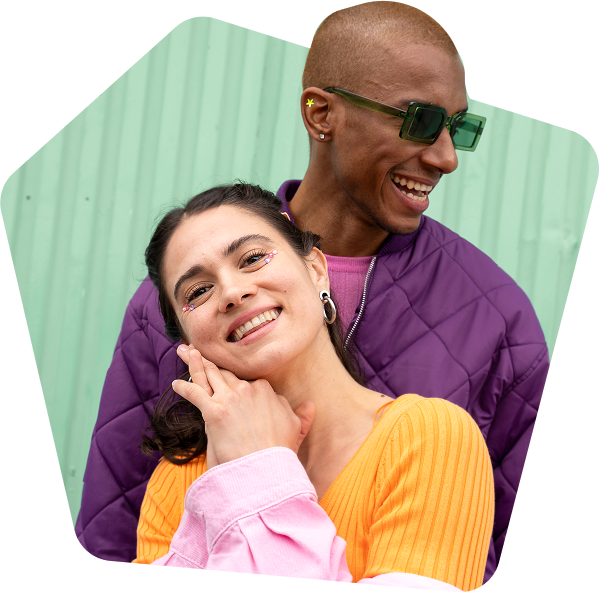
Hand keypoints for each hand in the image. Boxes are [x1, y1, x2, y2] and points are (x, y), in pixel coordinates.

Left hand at [173, 345, 314, 468]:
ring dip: (193, 362)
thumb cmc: (280, 452)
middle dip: (208, 360)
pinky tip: (175, 384)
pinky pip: (195, 393)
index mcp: (265, 390)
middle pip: (224, 372)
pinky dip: (183, 387)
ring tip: (184, 352)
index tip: (225, 374)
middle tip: (192, 348)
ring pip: (209, 375)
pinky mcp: (214, 412)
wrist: (267, 469)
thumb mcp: (295, 430)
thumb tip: (310, 406)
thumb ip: (300, 415)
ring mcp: (230, 399)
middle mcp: (247, 389)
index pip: (245, 379)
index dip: (234, 378)